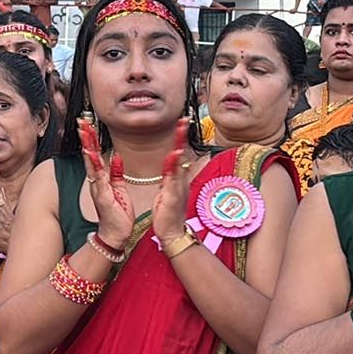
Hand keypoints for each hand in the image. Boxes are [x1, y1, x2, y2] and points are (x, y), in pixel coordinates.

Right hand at [78, 117, 133, 245]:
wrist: (116, 235)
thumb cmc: (118, 214)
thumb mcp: (119, 189)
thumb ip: (116, 173)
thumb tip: (116, 156)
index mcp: (101, 179)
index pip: (94, 154)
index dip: (90, 139)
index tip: (87, 123)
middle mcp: (96, 181)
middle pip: (89, 155)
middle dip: (85, 137)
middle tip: (81, 121)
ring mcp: (98, 188)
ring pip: (91, 163)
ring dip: (87, 147)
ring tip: (84, 132)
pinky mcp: (103, 196)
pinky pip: (98, 178)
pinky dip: (94, 165)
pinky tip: (91, 154)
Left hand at [151, 119, 195, 242]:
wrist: (172, 234)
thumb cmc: (168, 215)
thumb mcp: (168, 191)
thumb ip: (171, 177)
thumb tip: (174, 164)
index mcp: (176, 179)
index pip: (178, 153)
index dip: (180, 138)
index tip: (181, 122)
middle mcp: (180, 181)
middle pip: (181, 153)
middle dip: (182, 136)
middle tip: (184, 119)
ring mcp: (178, 188)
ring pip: (178, 162)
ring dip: (179, 145)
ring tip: (181, 129)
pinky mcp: (173, 196)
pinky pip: (173, 179)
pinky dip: (174, 166)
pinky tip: (174, 154)